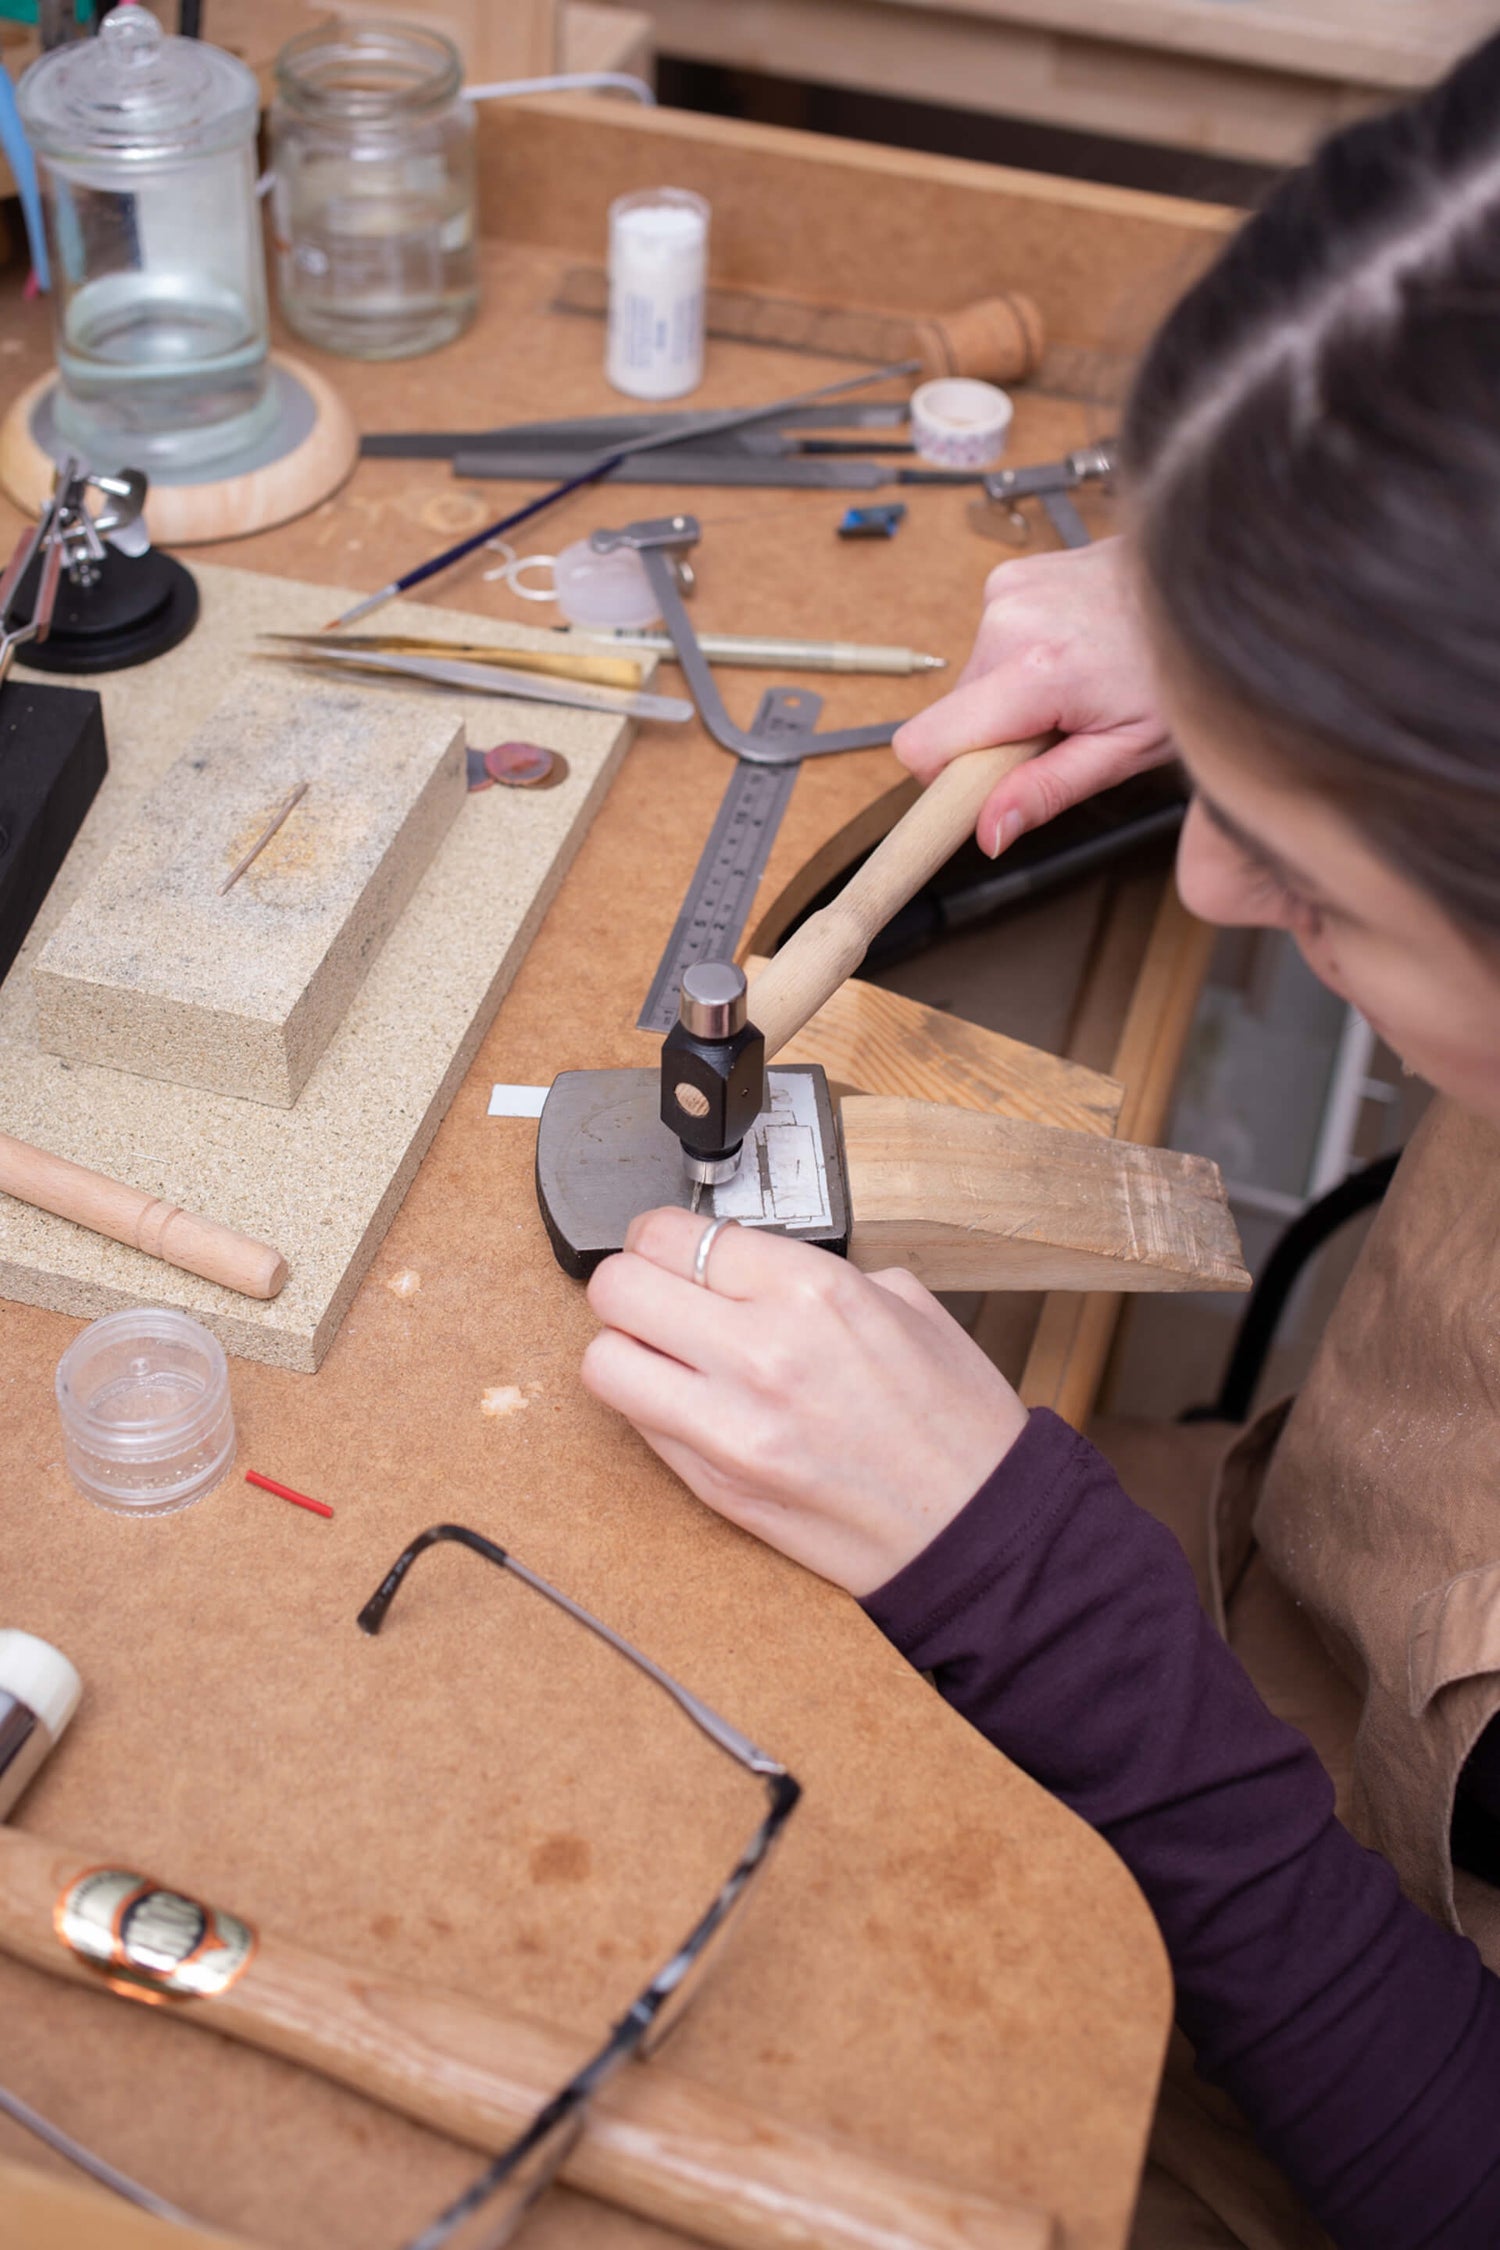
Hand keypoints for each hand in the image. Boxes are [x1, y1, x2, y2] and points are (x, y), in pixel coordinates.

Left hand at [582, 1210, 1028, 1597]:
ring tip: (665, 1352)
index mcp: (811, 1289)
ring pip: (604, 1360)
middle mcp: (761, 1350)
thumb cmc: (955, 1420)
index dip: (663, 1236)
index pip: (672, 1233)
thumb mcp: (904, 1303)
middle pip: (617, 1286)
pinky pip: (636, 1424)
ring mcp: (730, 1425)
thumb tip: (751, 1264)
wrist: (979, 1528)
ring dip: (626, 1348)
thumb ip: (813, 1274)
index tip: (673, 1246)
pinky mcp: (715, 1484)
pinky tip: (693, 1401)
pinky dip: (649, 1404)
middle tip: (658, 1292)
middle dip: (632, 1281)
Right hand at [893, 537, 1172, 857]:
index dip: (947, 778)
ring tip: (1077, 687)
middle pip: (952, 717)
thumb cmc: (1182, 673)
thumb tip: (988, 831)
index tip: (984, 790)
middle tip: (1062, 730)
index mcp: (1035, 671)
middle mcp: (1008, 619)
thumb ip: (1047, 791)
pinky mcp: (1011, 576)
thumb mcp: (1125, 752)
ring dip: (1012, 698)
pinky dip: (1021, 660)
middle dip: (995, 737)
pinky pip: (990, 644)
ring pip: (972, 683)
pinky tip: (1073, 653)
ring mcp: (1007, 589)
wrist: (1213, 590)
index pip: (924, 744)